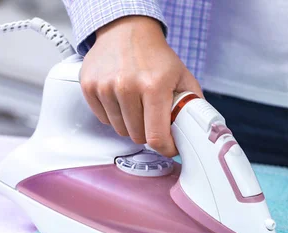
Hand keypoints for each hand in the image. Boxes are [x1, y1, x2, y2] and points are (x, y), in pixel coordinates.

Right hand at [79, 16, 203, 156]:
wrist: (128, 30)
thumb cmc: (156, 56)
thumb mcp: (183, 77)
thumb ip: (193, 105)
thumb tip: (198, 131)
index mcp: (154, 86)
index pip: (156, 136)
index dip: (165, 148)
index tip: (169, 147)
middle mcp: (127, 86)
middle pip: (137, 136)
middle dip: (149, 133)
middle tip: (154, 118)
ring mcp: (105, 86)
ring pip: (120, 130)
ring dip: (131, 125)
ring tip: (138, 106)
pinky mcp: (89, 86)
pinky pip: (104, 119)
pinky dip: (114, 116)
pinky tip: (123, 100)